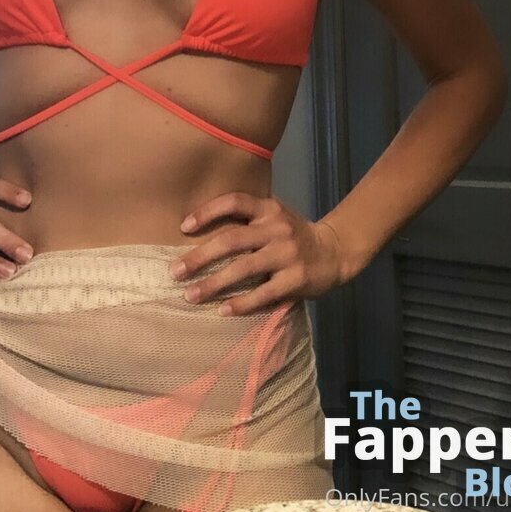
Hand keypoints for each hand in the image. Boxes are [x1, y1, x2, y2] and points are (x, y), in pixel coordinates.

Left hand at [170, 193, 344, 315]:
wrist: (335, 251)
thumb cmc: (293, 235)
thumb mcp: (274, 217)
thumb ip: (248, 219)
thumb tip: (200, 231)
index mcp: (269, 209)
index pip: (235, 201)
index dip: (208, 212)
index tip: (184, 227)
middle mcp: (277, 228)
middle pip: (232, 239)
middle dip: (200, 256)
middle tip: (175, 271)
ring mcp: (287, 254)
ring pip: (243, 269)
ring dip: (214, 283)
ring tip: (190, 295)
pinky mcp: (296, 280)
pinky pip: (264, 293)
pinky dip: (242, 303)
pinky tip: (223, 310)